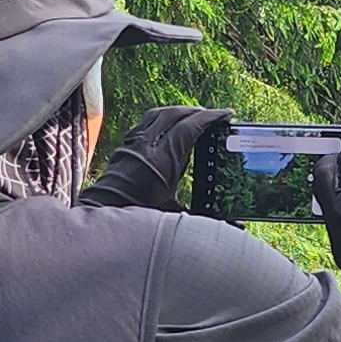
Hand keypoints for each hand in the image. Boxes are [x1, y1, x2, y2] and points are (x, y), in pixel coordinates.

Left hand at [83, 102, 229, 213]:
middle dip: (196, 112)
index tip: (227, 114)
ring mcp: (132, 144)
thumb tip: (238, 230)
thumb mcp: (173, 218)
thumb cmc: (137, 219)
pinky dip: (161, 119)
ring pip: (157, 115)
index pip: (189, 127)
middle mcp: (146, 147)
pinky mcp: (124, 147)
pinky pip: (145, 123)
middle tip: (214, 116)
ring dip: (178, 112)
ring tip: (194, 117)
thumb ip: (204, 220)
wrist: (102, 218)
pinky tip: (169, 127)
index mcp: (161, 161)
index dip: (210, 117)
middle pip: (174, 115)